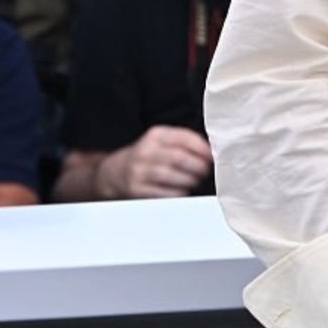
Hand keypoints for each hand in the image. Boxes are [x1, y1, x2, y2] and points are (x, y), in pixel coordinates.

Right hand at [99, 126, 213, 199]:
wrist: (116, 172)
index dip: (202, 149)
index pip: (184, 138)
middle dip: (198, 167)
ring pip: (172, 176)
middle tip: (205, 171)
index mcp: (156, 135)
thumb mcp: (162, 141)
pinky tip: (183, 189)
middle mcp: (145, 150)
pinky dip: (179, 192)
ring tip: (195, 180)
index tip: (212, 156)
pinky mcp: (137, 189)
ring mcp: (139, 170)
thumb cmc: (149, 156)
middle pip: (179, 158)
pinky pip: (164, 193)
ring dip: (190, 180)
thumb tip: (212, 152)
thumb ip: (185, 143)